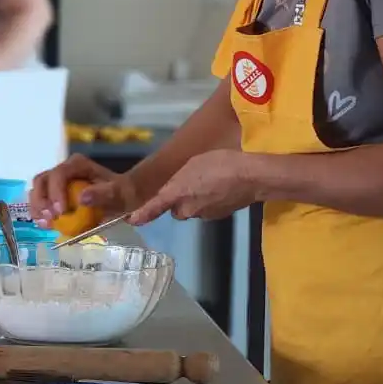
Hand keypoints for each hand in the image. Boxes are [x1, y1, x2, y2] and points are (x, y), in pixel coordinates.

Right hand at [29, 154, 136, 226]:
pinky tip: (46, 225)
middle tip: (50, 220)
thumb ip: (102, 194)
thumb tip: (82, 198)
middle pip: (42, 181)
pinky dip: (40, 213)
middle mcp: (64, 170)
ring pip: (37, 190)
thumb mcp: (118, 194)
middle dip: (42, 201)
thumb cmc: (120, 192)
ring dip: (37, 208)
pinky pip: (41, 201)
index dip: (55, 192)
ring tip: (46, 224)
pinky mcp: (55, 194)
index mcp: (77, 165)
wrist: (121, 197)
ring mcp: (57, 182)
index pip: (58, 174)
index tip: (61, 212)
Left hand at [129, 150, 258, 225]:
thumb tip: (179, 191)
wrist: (251, 177)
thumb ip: (180, 180)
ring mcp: (205, 215)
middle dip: (181, 200)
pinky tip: (222, 189)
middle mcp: (188, 209)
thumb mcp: (194, 164)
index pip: (155, 207)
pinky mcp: (219, 216)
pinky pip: (208, 210)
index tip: (132, 220)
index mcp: (178, 193)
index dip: (142, 214)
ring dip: (197, 200)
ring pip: (193, 210)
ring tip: (211, 182)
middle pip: (178, 209)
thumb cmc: (220, 163)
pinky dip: (211, 202)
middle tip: (192, 183)